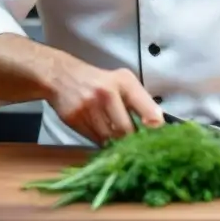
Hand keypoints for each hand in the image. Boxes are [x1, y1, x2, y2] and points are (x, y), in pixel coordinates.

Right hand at [47, 61, 163, 144]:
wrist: (61, 76)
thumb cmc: (99, 81)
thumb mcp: (122, 81)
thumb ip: (141, 100)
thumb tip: (158, 123)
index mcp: (123, 82)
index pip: (144, 105)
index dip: (153, 121)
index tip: (156, 130)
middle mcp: (106, 94)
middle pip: (126, 130)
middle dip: (132, 139)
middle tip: (136, 143)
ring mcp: (89, 107)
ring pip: (110, 138)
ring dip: (117, 143)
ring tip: (119, 139)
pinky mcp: (75, 120)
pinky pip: (96, 140)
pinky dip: (103, 141)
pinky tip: (104, 135)